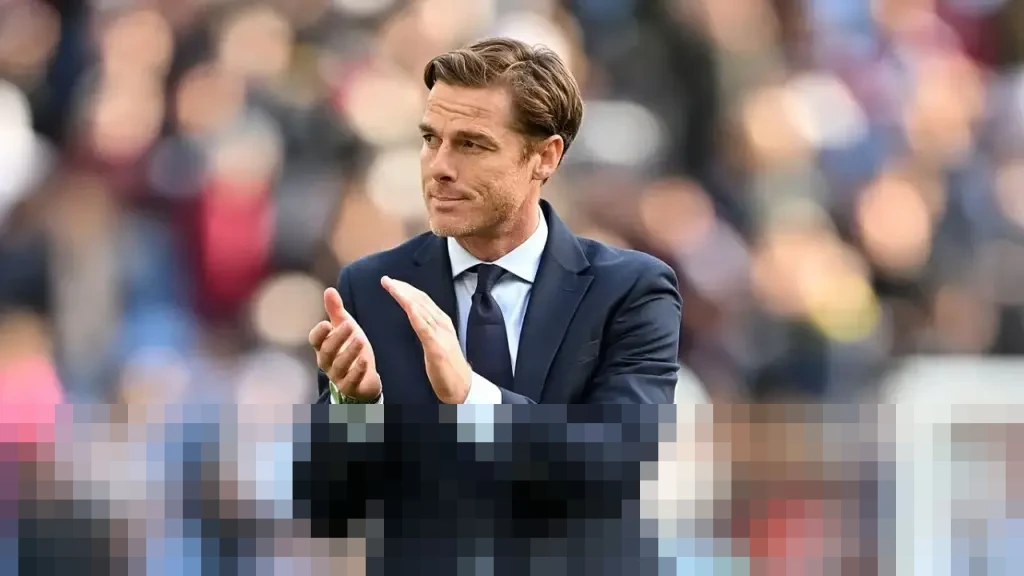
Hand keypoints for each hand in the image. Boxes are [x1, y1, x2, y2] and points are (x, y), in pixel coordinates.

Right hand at [308, 287, 381, 400]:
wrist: (364, 377)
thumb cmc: (350, 349)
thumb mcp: (345, 327)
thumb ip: (336, 311)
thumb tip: (329, 290)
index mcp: (323, 346)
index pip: (315, 340)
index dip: (319, 333)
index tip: (327, 323)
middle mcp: (327, 362)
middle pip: (327, 351)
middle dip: (337, 338)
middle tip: (349, 325)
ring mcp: (338, 376)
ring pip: (339, 365)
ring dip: (349, 352)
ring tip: (360, 339)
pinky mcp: (350, 387)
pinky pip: (351, 381)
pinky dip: (357, 371)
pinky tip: (364, 361)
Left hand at [381, 276, 470, 403]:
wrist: (463, 388)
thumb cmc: (448, 369)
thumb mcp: (437, 344)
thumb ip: (428, 330)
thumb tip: (416, 318)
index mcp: (441, 323)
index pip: (422, 300)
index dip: (407, 290)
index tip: (392, 282)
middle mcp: (442, 324)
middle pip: (420, 300)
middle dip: (403, 288)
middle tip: (386, 279)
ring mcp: (440, 335)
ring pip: (421, 309)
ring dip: (404, 295)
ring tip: (390, 285)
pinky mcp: (437, 347)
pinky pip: (424, 327)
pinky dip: (415, 314)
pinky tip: (406, 305)